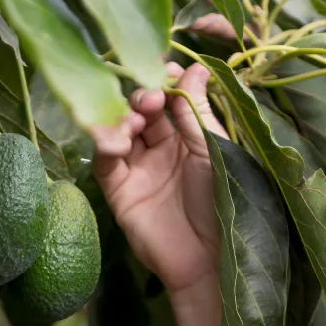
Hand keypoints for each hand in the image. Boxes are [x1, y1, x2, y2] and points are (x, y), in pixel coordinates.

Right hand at [91, 62, 227, 325]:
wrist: (209, 259)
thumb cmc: (221, 203)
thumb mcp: (212, 151)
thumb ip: (198, 111)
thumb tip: (194, 66)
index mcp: (186, 137)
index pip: (167, 99)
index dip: (163, 81)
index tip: (165, 68)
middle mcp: (159, 148)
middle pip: (140, 110)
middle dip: (142, 96)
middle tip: (150, 97)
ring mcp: (136, 167)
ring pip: (119, 128)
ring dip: (123, 116)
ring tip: (137, 119)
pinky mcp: (117, 188)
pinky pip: (105, 159)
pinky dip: (106, 143)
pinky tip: (118, 139)